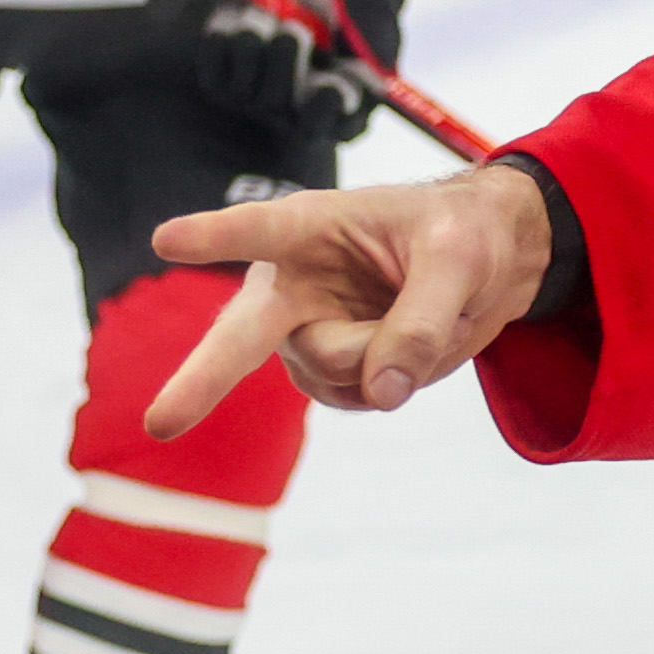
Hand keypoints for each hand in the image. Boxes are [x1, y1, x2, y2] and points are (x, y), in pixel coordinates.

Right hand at [146, 162, 554, 430]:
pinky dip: (399, 379)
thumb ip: (419, 321)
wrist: (493, 261)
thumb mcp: (457, 259)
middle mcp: (291, 283)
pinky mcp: (332, 372)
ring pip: (334, 372)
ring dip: (389, 357)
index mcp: (309, 229)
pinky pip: (359, 396)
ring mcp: (306, 334)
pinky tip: (412, 345)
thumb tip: (382, 394)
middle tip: (161, 425)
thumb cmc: (463, 233)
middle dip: (203, 380)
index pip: (258, 231)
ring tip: (426, 314)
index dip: (213, 237)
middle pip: (241, 336)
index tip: (167, 240)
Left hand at [200, 0, 409, 141]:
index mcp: (351, 71)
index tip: (331, 87)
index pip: (344, 122)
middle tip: (295, 29)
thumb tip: (379, 81)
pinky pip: (215, 71)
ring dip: (256, 51)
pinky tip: (236, 11)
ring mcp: (262, 70)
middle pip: (290, 114)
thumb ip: (370, 30)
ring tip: (264, 12)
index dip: (333, 114)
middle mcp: (305, 80)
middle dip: (288, 72)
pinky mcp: (226, 55)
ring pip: (249, 94)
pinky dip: (224, 43)